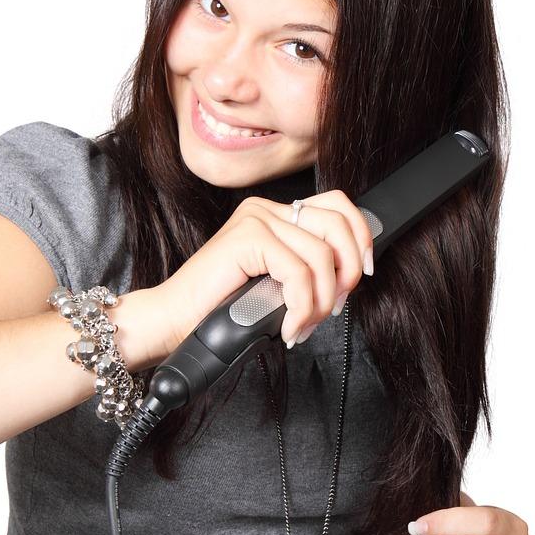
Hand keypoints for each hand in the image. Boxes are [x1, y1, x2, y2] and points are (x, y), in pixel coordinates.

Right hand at [151, 190, 374, 364]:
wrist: (174, 321)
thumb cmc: (220, 309)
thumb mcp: (276, 285)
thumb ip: (306, 270)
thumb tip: (351, 273)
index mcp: (273, 214)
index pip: (337, 207)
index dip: (359, 240)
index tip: (357, 278)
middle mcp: (265, 209)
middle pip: (338, 223)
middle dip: (347, 272)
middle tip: (334, 307)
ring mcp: (255, 219)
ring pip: (322, 255)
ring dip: (322, 302)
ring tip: (303, 325)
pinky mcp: (248, 237)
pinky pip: (299, 274)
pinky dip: (303, 308)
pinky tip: (290, 327)